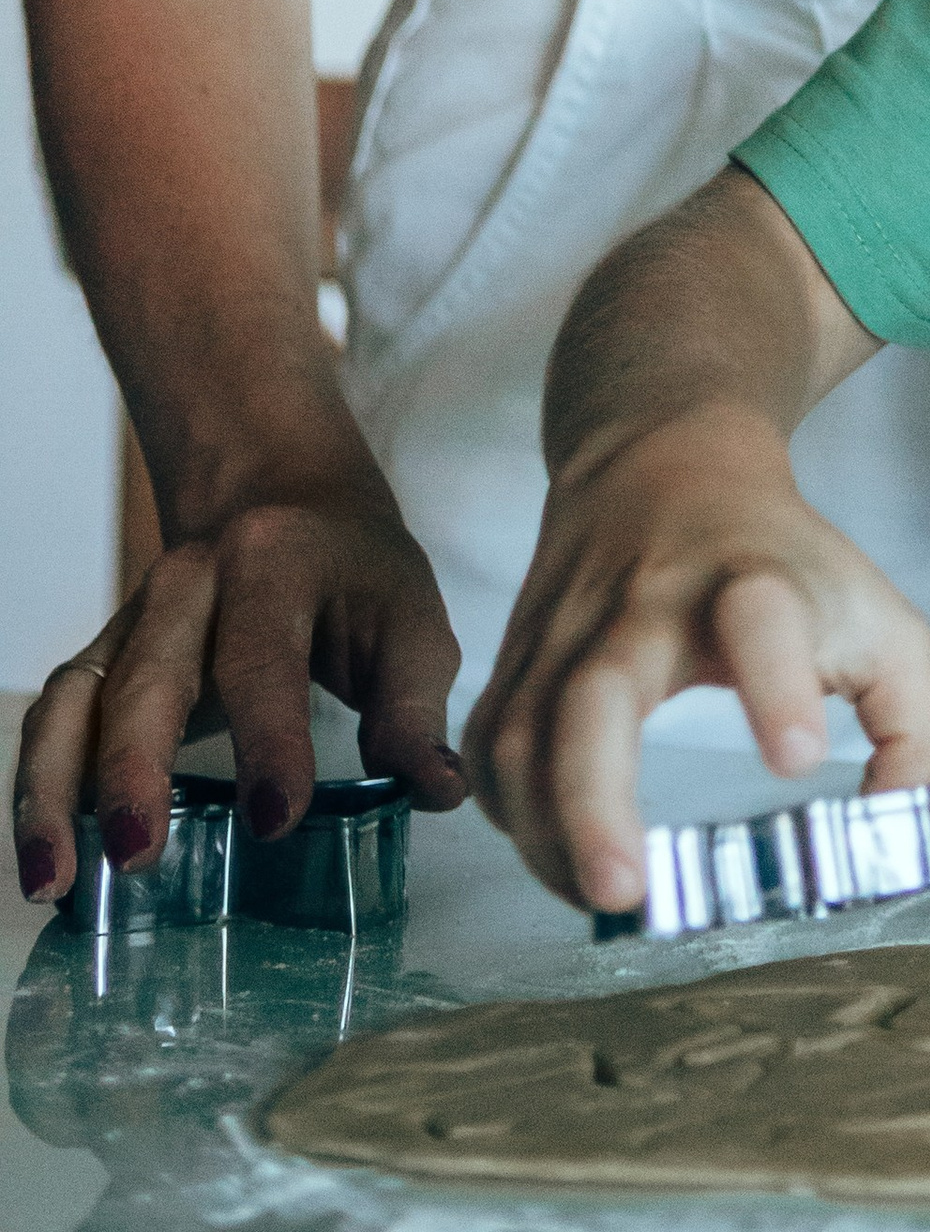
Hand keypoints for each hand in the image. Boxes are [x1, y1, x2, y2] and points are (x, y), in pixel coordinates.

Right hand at [12, 475, 463, 903]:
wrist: (285, 499)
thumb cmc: (356, 574)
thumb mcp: (409, 619)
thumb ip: (415, 706)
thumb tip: (437, 790)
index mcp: (274, 560)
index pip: (263, 654)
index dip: (269, 737)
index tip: (277, 820)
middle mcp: (187, 582)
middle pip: (146, 675)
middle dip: (135, 768)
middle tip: (140, 857)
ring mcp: (131, 618)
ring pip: (75, 700)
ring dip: (54, 792)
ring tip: (55, 882)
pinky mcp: (100, 658)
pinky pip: (53, 720)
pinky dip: (38, 788)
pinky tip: (49, 858)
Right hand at [465, 406, 929, 915]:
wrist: (666, 458)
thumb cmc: (785, 562)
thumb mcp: (877, 618)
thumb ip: (915, 727)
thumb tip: (894, 836)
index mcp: (749, 580)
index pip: (761, 616)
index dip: (778, 684)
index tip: (797, 758)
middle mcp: (645, 601)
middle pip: (597, 693)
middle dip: (597, 799)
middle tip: (628, 888)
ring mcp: (567, 627)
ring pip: (522, 733)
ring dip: (548, 834)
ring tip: (605, 898)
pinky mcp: (518, 652)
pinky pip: (489, 746)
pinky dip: (509, 815)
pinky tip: (555, 858)